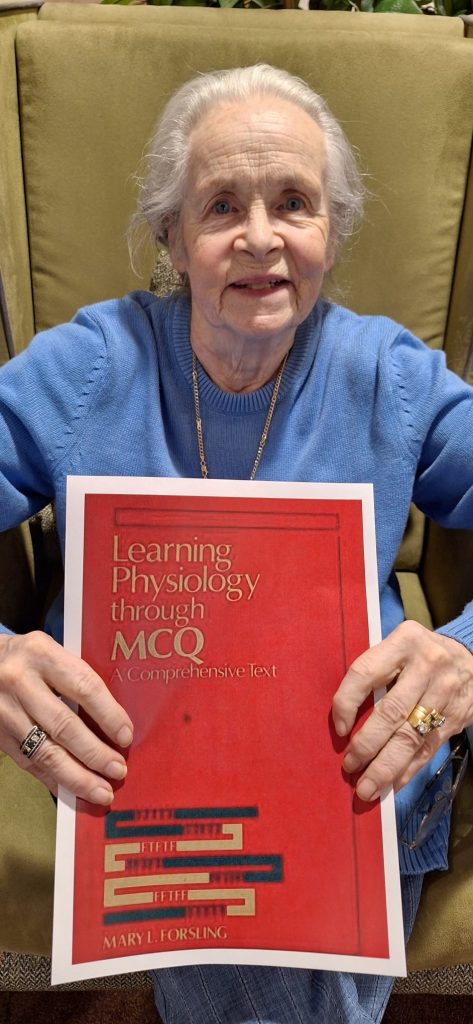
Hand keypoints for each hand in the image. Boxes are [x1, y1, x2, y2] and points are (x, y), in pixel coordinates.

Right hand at [0, 631, 132, 804]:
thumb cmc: (30, 659)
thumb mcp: (52, 654)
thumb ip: (77, 679)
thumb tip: (115, 722)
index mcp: (42, 654)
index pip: (84, 687)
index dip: (108, 715)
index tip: (126, 737)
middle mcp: (20, 681)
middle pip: (64, 725)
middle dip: (95, 754)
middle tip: (118, 770)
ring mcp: (5, 711)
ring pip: (45, 752)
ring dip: (77, 777)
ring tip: (101, 791)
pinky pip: (29, 763)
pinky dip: (54, 780)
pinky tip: (73, 791)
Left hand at [332, 620, 472, 800]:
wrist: (471, 657)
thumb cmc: (418, 655)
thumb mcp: (397, 648)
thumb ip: (375, 672)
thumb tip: (341, 718)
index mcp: (404, 642)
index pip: (366, 673)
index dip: (347, 703)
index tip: (339, 728)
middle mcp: (427, 666)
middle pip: (391, 712)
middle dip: (366, 745)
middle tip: (349, 766)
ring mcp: (445, 692)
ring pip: (411, 737)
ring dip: (385, 767)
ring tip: (366, 788)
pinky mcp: (456, 717)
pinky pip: (427, 749)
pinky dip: (407, 770)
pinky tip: (390, 785)